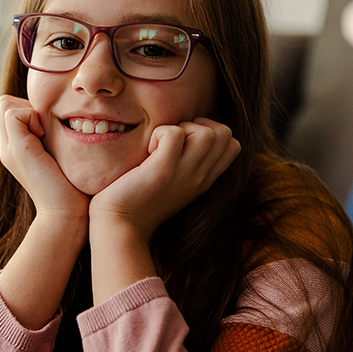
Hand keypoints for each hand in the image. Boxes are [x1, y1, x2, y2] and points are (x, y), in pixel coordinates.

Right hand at [0, 95, 88, 221]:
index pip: (10, 108)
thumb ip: (53, 136)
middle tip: (46, 129)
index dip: (28, 108)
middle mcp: (8, 148)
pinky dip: (32, 116)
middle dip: (27, 107)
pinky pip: (14, 113)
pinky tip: (45, 136)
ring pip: (6, 105)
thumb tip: (62, 113)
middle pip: (4, 104)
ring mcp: (9, 149)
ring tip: (46, 134)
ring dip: (30, 111)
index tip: (48, 128)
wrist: (68, 213)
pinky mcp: (19, 150)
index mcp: (16, 148)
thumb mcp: (60, 154)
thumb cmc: (74, 186)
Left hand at [89, 117, 240, 239]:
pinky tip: (147, 151)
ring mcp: (185, 174)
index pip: (232, 145)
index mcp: (204, 180)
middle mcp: (200, 177)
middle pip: (225, 134)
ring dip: (182, 128)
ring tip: (161, 146)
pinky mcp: (163, 170)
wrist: (119, 226)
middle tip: (173, 142)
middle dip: (200, 125)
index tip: (184, 143)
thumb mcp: (173, 182)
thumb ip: (186, 162)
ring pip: (208, 132)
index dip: (211, 132)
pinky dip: (159, 132)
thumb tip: (184, 133)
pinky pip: (174, 133)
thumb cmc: (137, 201)